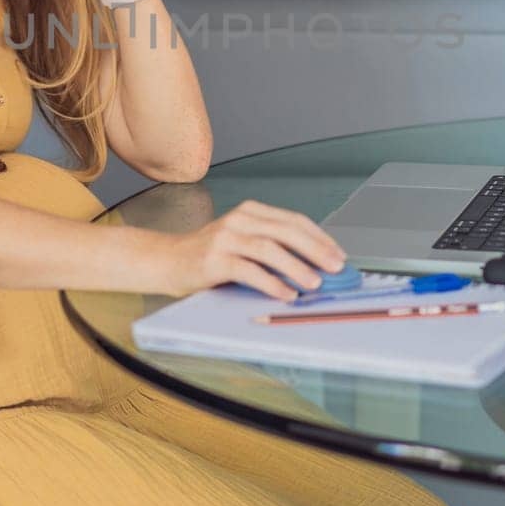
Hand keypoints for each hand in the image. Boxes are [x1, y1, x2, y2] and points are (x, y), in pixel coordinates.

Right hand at [160, 199, 348, 302]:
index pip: (294, 220)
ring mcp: (225, 238)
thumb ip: (272, 248)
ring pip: (269, 248)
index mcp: (250, 211)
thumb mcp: (242, 242)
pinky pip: (249, 270)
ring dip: (297, 266)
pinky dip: (271, 283)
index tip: (338, 255)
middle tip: (335, 267)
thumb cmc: (208, 256)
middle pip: (286, 230)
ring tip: (315, 283)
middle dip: (316, 249)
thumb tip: (314, 267)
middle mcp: (239, 219)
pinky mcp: (214, 260)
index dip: (320, 238)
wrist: (166, 261)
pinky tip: (286, 294)